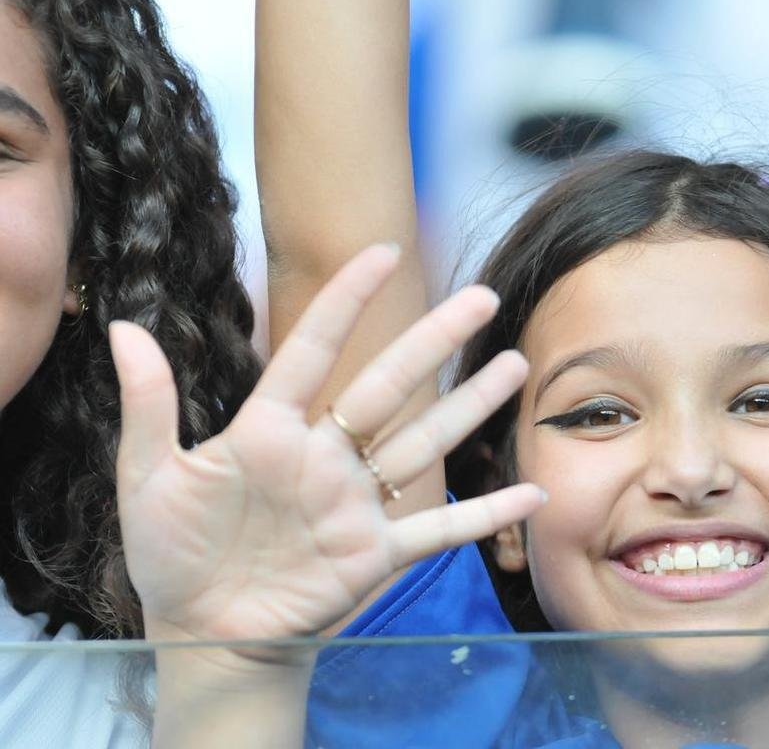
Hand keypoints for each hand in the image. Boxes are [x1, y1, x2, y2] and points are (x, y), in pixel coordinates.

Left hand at [111, 244, 541, 646]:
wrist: (203, 629)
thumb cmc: (173, 552)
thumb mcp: (149, 478)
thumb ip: (150, 407)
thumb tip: (123, 328)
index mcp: (271, 430)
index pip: (313, 349)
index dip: (346, 301)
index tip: (381, 252)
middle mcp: (325, 455)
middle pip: (390, 386)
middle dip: (436, 340)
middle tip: (482, 298)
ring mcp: (356, 503)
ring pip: (425, 443)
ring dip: (471, 407)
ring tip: (515, 365)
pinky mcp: (375, 553)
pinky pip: (439, 529)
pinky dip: (485, 514)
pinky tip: (532, 493)